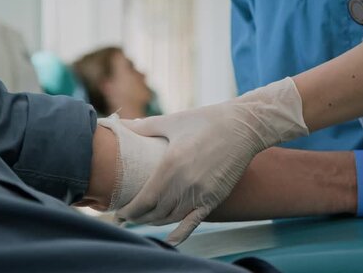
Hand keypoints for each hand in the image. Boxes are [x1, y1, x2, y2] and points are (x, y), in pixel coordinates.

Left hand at [116, 78, 307, 244]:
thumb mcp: (172, 121)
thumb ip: (143, 126)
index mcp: (170, 165)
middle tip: (127, 216)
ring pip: (171, 218)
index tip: (119, 211)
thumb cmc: (206, 120)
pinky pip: (194, 221)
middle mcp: (184, 183)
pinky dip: (180, 233)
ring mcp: (201, 193)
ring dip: (155, 222)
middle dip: (137, 217)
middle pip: (154, 213)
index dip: (128, 210)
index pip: (143, 200)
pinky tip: (170, 241)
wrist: (243, 127)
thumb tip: (118, 124)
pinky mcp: (215, 197)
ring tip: (144, 219)